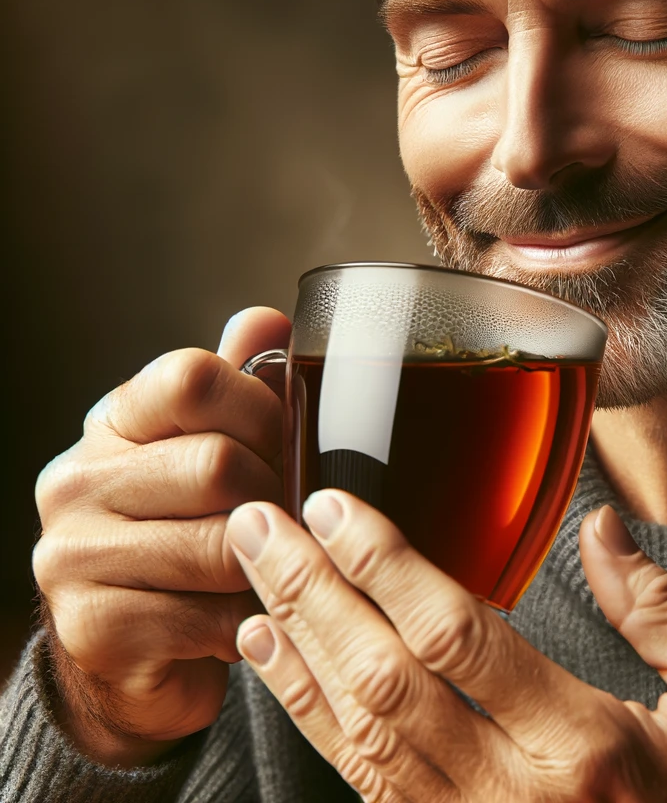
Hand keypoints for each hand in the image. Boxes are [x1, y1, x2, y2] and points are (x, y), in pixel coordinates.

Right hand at [32, 307, 289, 766]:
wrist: (136, 650)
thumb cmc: (189, 529)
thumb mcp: (210, 445)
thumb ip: (240, 384)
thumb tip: (271, 320)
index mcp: (114, 421)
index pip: (191, 379)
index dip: (263, 406)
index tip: (285, 439)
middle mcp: (78, 480)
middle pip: (217, 464)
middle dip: (275, 494)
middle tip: (289, 516)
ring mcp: (74, 556)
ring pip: (220, 544)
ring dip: (267, 563)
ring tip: (270, 566)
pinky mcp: (93, 629)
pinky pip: (210, 616)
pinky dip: (247, 620)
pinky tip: (244, 616)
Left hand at [226, 492, 666, 801]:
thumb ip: (662, 610)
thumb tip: (601, 530)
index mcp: (586, 747)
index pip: (459, 635)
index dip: (386, 564)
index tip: (336, 507)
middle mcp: (514, 799)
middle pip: (385, 681)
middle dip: (313, 593)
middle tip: (260, 526)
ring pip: (357, 737)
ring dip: (296, 652)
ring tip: (250, 583)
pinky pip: (361, 784)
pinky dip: (309, 716)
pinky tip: (277, 663)